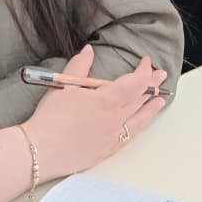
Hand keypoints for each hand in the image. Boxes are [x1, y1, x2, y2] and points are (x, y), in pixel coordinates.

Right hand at [25, 45, 166, 180]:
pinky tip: (141, 122)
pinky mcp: (107, 150)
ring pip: (139, 118)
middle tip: (161, 75)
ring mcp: (113, 136)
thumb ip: (79, 66)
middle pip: (140, 99)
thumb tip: (89, 50)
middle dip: (152, 85)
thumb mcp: (63, 85)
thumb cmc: (51, 117)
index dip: (144, 71)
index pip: (135, 83)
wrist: (41, 151)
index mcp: (106, 100)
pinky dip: (139, 126)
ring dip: (151, 107)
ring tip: (161, 99)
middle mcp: (114, 119)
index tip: (147, 61)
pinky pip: (129, 136)